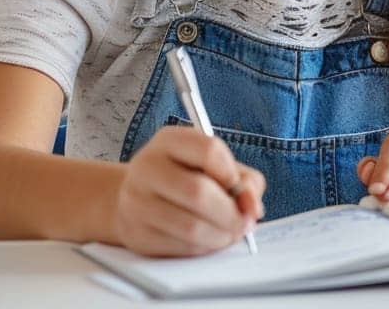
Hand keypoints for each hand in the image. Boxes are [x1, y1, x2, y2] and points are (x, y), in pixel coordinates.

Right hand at [112, 127, 265, 256]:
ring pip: (190, 226)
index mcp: (170, 141)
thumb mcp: (216, 166)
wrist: (137, 198)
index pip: (209, 151)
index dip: (233, 176)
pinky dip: (203, 248)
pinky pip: (179, 247)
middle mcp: (148, 167)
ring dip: (220, 236)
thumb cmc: (185, 179)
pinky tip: (208, 241)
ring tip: (230, 234)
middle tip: (245, 223)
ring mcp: (137, 201)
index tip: (243, 192)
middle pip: (198, 192)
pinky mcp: (136, 233)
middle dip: (231, 214)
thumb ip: (244, 180)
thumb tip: (252, 208)